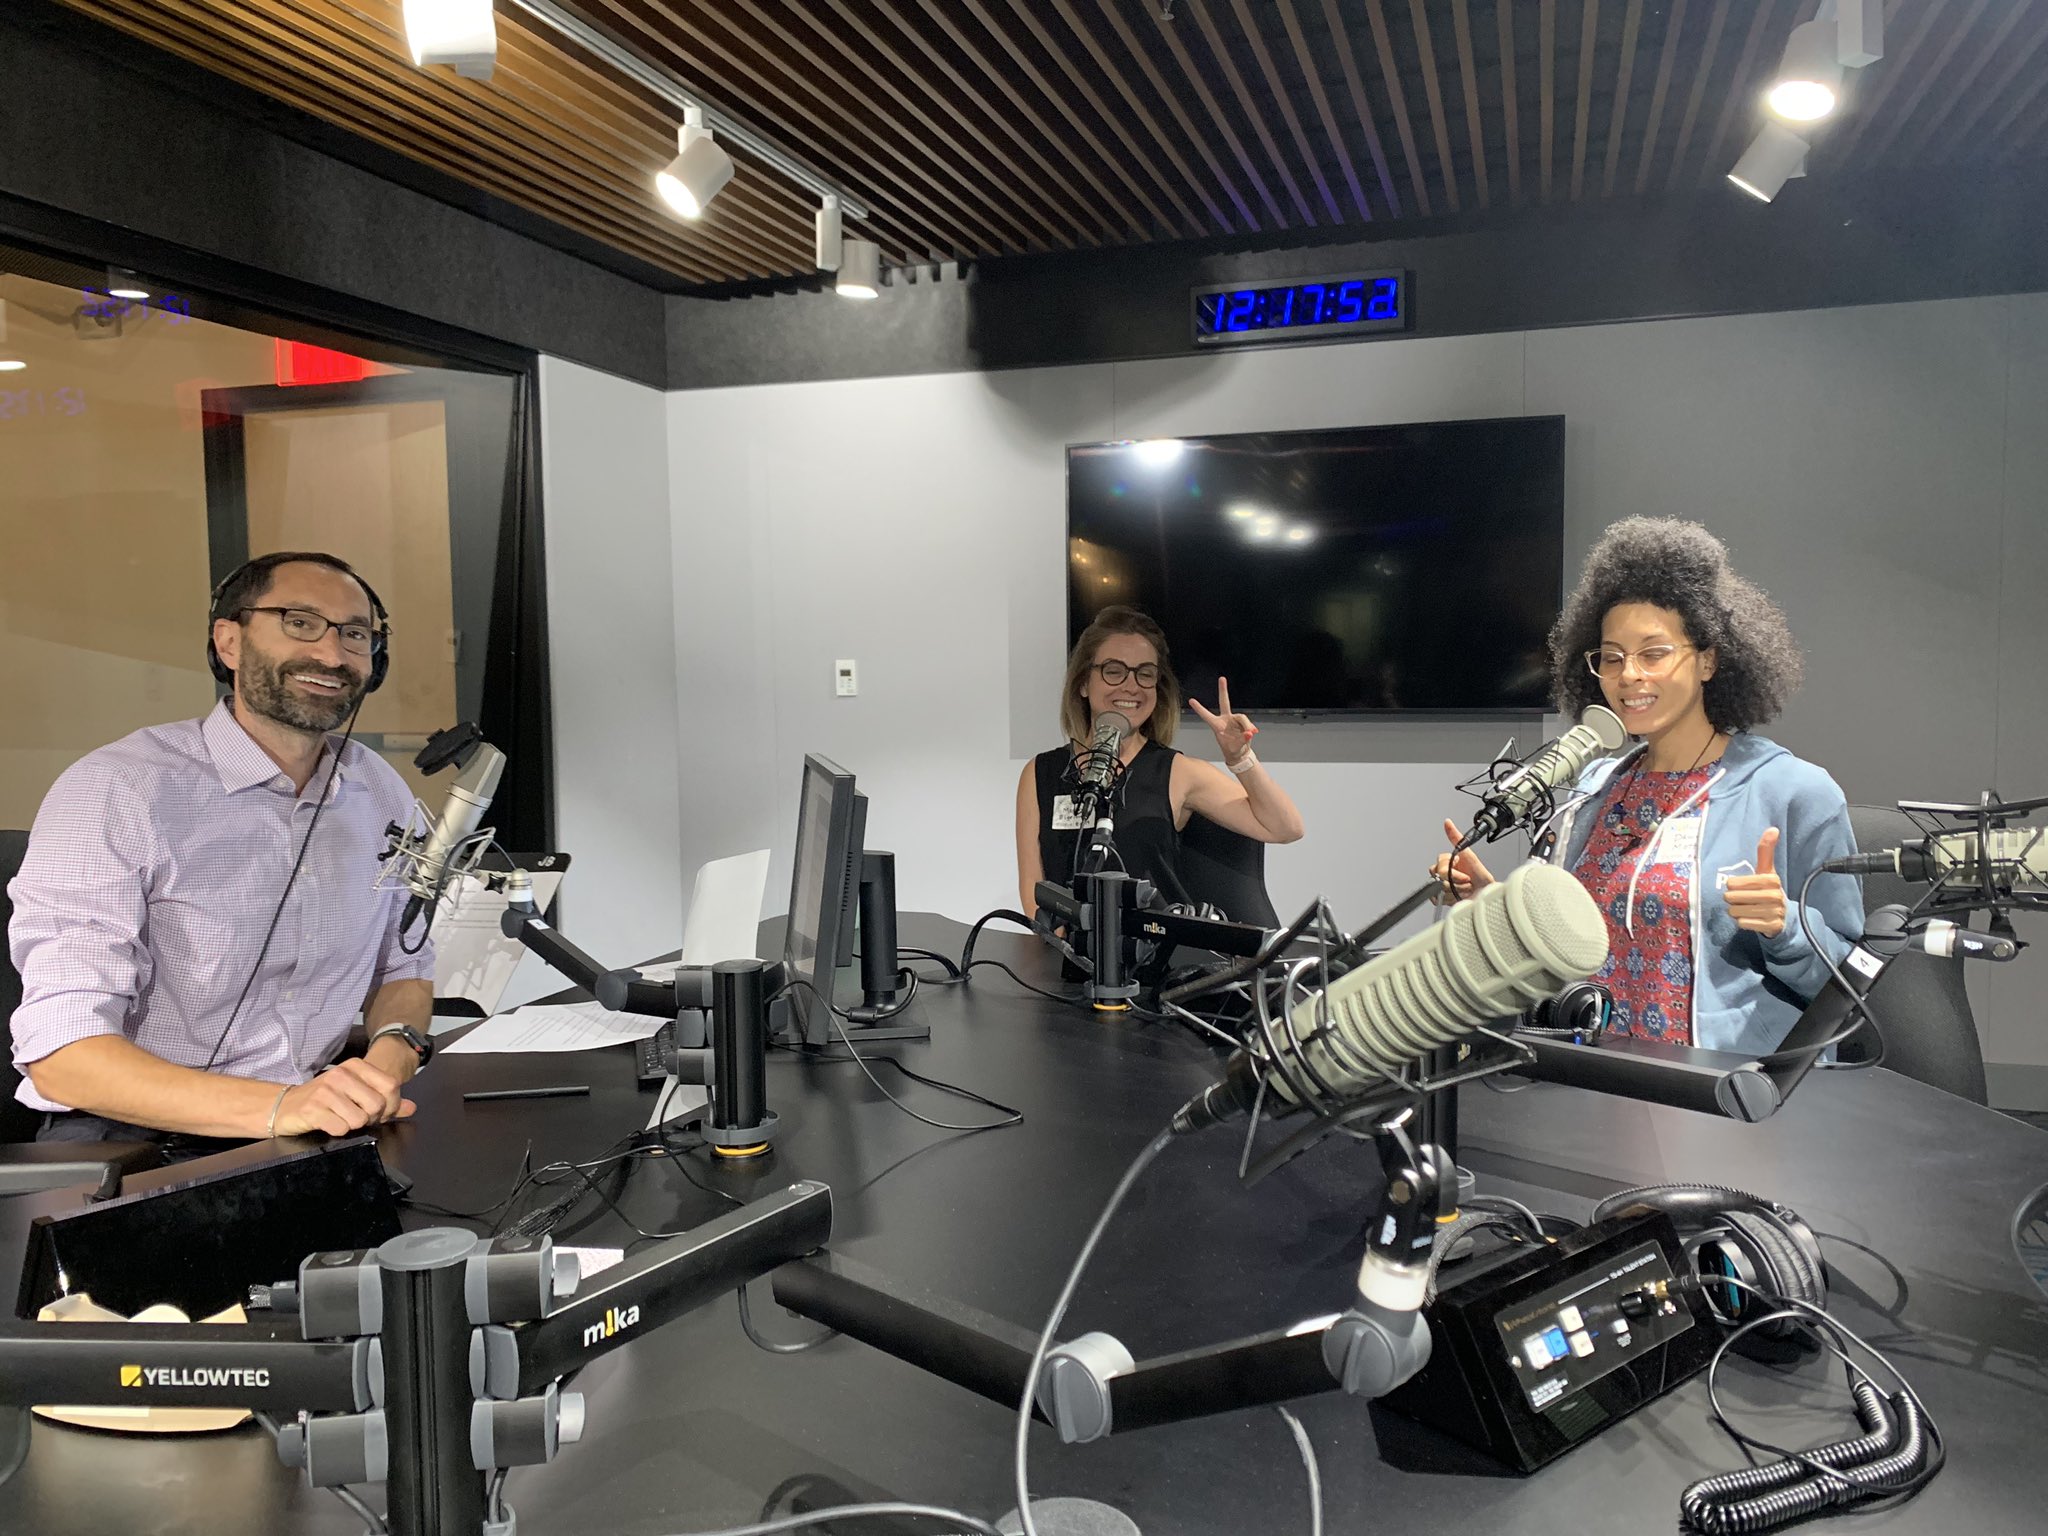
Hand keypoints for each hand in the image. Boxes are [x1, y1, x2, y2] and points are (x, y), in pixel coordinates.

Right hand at [272, 1057, 414, 1137]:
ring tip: (340, 1118)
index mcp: (356, 1066)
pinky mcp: (313, 1109)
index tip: (380, 1113)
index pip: (391, 1086)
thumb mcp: (356, 1092)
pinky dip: (338, 1131)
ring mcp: (326, 1091)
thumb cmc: (325, 1099)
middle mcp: (342, 1074)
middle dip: (372, 1118)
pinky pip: (341, 1128)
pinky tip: (328, 1123)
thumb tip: (411, 1107)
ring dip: (353, 1125)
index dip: (391, 1106)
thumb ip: (386, 1099)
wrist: (285, 1106)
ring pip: (360, 1119)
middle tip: (357, 1117)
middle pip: (378, 1105)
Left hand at [1189, 677, 1257, 765]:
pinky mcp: (1242, 722)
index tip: (1191, 700)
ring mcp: (1234, 719)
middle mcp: (1225, 719)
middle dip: (1223, 690)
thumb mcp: (1235, 748)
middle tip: (1222, 678)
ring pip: (1242, 717)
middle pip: (1224, 702)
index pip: (1207, 716)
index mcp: (1217, 725)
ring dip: (1246, 725)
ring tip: (1250, 735)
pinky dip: (1250, 728)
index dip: (1199, 708)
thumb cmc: (1232, 750)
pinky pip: (1248, 722)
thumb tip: (1249, 733)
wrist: (1240, 753)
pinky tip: (1253, 733)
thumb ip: (1242, 740)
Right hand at [1428, 818, 1496, 902]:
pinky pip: (1437, 898)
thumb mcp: (1471, 856)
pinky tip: (1459, 897)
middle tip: (1467, 882)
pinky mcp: (1440, 899)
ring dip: (1455, 891)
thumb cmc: (1482, 879)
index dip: (1452, 872)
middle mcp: (1445, 874)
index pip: (1439, 863)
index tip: (1465, 875)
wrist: (1486, 898)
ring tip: (1466, 890)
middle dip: (1455, 881)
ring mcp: (1442, 887)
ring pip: (1438, 888)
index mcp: (1450, 862)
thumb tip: (1448, 823)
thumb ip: (1457, 839)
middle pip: (1437, 876)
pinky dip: (1450, 900)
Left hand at [1724, 827, 1786, 936]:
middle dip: (1733, 899)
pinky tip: (1751, 918)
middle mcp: (1775, 896)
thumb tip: (1773, 828)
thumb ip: (1766, 851)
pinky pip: (1743, 923)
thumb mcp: (1766, 870)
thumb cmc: (1768, 889)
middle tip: (1742, 899)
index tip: (1739, 886)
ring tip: (1746, 908)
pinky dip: (1742, 922)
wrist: (1783, 916)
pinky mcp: (1771, 927)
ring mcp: (1774, 912)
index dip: (1732, 886)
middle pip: (1733, 898)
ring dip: (1736, 911)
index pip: (1734, 883)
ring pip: (1736, 912)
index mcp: (1772, 879)